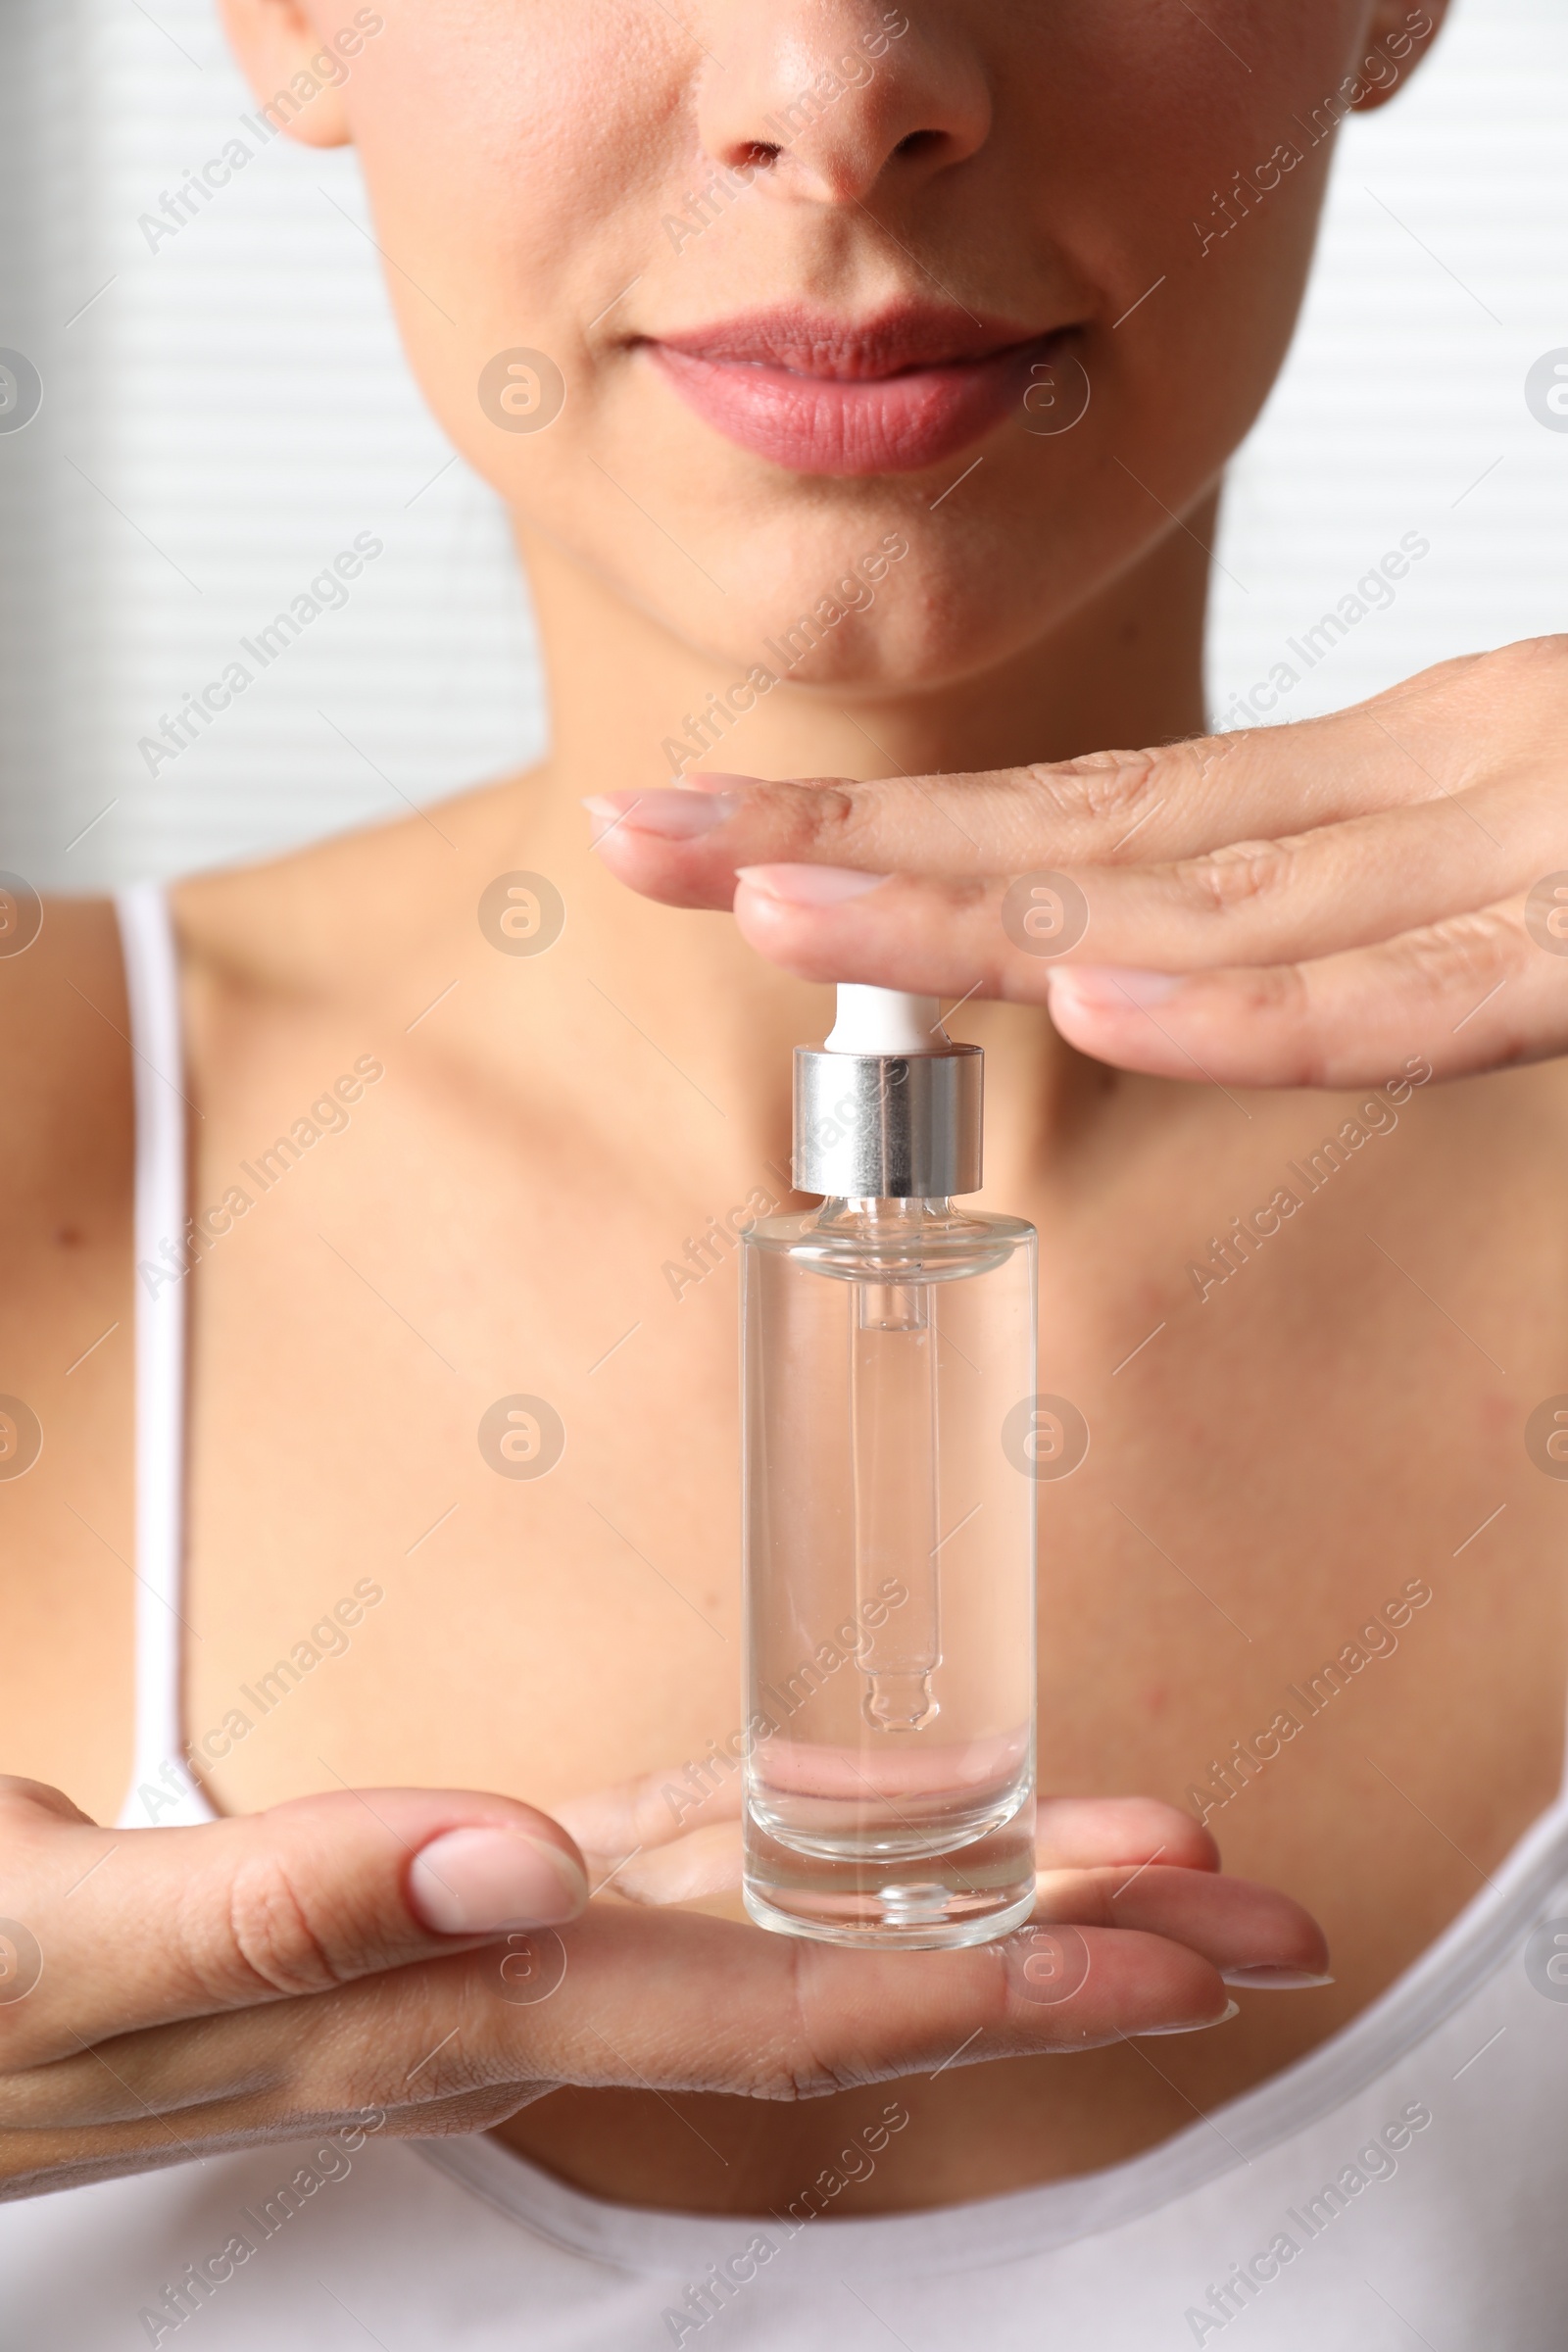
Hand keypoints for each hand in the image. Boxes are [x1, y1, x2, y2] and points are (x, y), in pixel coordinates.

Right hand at [0, 1773, 1323, 2196]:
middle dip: (1048, 1946)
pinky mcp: (461, 1891)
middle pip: (831, 1971)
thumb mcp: (87, 1954)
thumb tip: (506, 1858)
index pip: (759, 2010)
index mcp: (445, 2009)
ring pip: (780, 1909)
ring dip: (969, 1882)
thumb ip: (287, 1902)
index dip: (970, 1981)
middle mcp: (506, 1986)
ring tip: (1131, 1848)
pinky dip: (806, 1821)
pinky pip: (678, 1855)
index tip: (1145, 1958)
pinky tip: (887, 1794)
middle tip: (1238, 1911)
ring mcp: (495, 1943)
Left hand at [587, 639, 1567, 1088]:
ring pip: (1203, 905)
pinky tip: (1088, 1002)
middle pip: (1095, 836)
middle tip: (637, 838)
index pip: (1105, 818)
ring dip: (972, 910)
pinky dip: (1255, 1010)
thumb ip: (1388, 924)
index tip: (723, 850)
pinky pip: (1421, 998)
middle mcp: (1431, 797)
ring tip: (763, 907)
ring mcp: (1519, 858)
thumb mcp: (1538, 875)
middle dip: (851, 847)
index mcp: (1403, 785)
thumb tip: (1210, 968)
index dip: (901, 840)